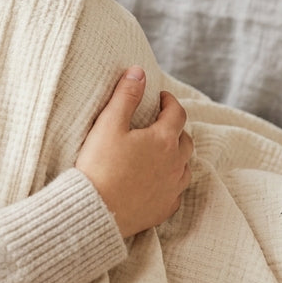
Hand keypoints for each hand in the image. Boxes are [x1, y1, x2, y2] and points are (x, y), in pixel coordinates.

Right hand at [75, 66, 193, 237]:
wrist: (96, 210)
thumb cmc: (99, 166)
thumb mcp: (108, 124)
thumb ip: (126, 96)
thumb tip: (139, 72)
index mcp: (163, 140)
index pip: (177, 113)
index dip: (170, 101)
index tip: (161, 97)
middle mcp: (175, 164)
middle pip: (186, 140)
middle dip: (176, 127)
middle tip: (161, 122)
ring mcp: (172, 188)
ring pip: (186, 167)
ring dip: (178, 155)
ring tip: (162, 152)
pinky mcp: (165, 208)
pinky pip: (176, 191)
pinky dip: (171, 181)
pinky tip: (158, 181)